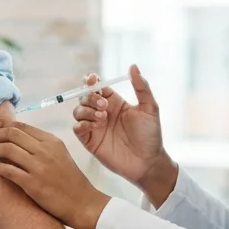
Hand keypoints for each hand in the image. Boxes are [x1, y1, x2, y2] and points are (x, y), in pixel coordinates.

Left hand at [0, 118, 110, 228]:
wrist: (83, 203)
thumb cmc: (69, 180)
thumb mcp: (59, 155)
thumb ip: (40, 145)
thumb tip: (15, 137)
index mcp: (51, 141)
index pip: (21, 126)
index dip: (2, 123)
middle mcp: (45, 150)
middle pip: (12, 134)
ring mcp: (39, 167)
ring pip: (8, 149)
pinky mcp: (33, 184)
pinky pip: (8, 171)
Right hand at [73, 64, 169, 186]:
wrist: (148, 162)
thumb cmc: (151, 135)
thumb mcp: (150, 108)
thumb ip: (141, 87)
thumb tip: (133, 66)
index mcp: (115, 102)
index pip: (97, 87)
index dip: (91, 81)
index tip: (92, 79)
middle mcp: (102, 112)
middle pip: (84, 97)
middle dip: (90, 97)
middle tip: (104, 106)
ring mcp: (95, 127)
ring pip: (78, 111)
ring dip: (86, 110)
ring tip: (102, 117)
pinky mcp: (90, 141)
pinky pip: (77, 128)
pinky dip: (82, 124)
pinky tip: (96, 126)